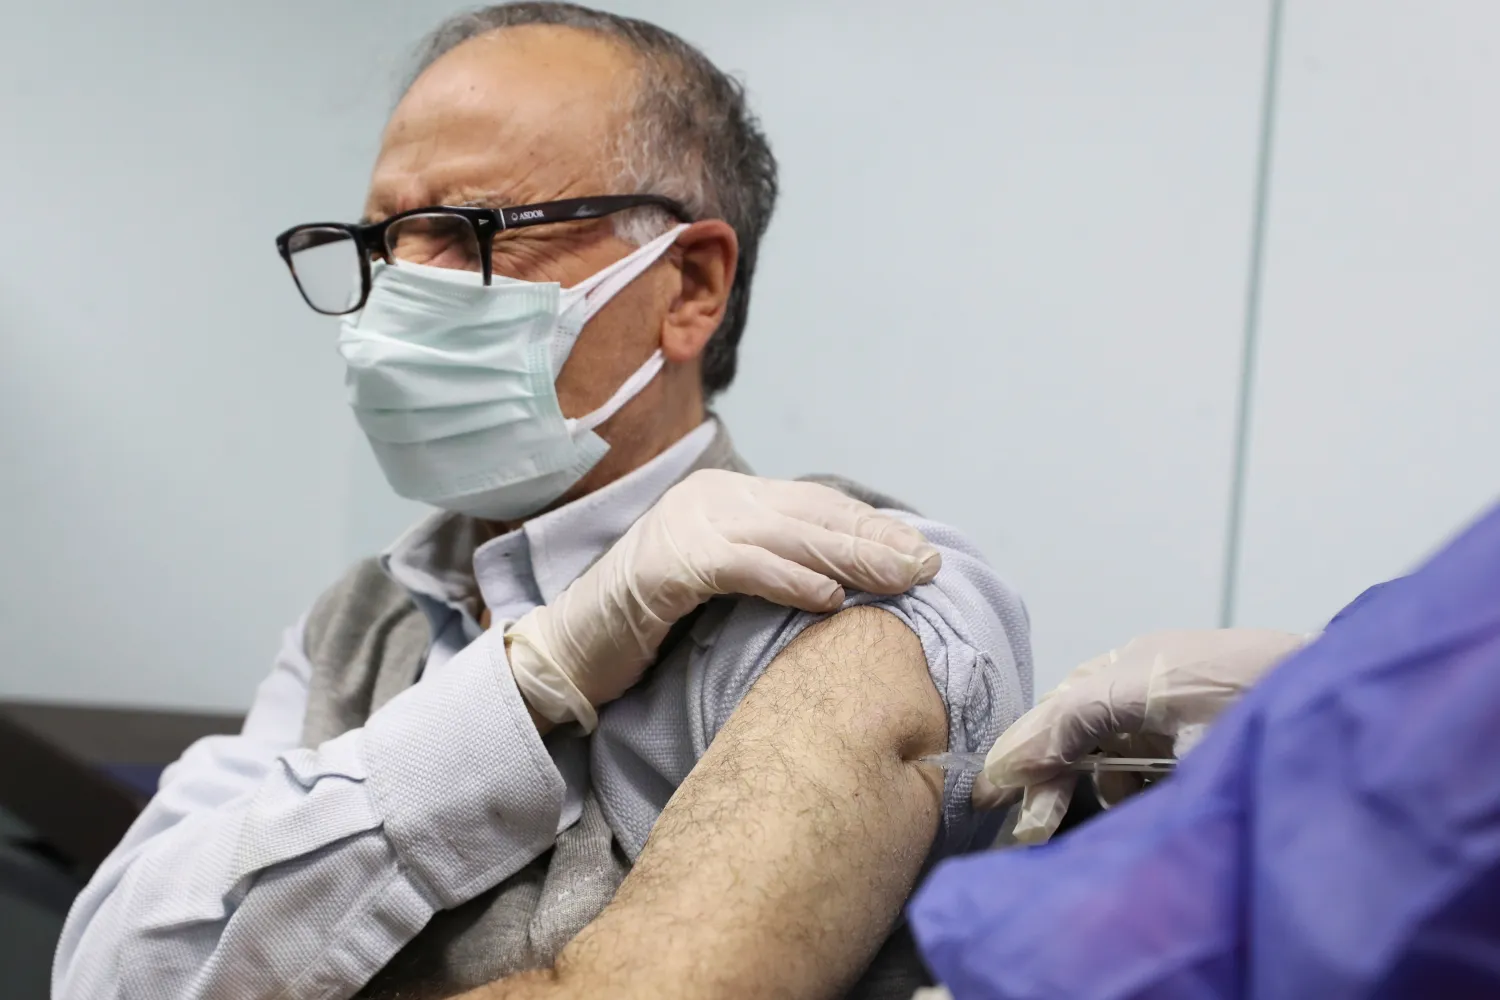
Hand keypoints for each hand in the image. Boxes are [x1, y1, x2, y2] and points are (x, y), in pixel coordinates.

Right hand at [503, 470, 941, 730]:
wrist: (571, 647)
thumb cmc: (651, 625)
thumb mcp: (721, 583)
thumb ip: (772, 566)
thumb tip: (845, 580)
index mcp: (726, 497)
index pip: (815, 505)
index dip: (870, 526)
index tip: (921, 551)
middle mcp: (709, 499)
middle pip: (810, 514)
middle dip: (874, 540)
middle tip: (928, 565)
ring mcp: (685, 525)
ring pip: (786, 536)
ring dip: (850, 559)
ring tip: (899, 580)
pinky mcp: (666, 564)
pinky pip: (742, 568)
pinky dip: (789, 581)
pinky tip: (830, 599)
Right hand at [973, 628, 1309, 841]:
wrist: (1348, 701)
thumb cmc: (1261, 693)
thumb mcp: (1158, 699)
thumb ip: (1081, 720)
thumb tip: (1017, 755)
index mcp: (1133, 662)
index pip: (1058, 710)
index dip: (1022, 751)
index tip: (987, 792)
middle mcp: (1145, 675)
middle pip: (1074, 725)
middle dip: (1049, 774)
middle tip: (1031, 824)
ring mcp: (1171, 698)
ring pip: (1104, 744)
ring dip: (1092, 779)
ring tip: (1096, 811)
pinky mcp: (1194, 721)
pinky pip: (1139, 751)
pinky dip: (1130, 777)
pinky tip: (1140, 797)